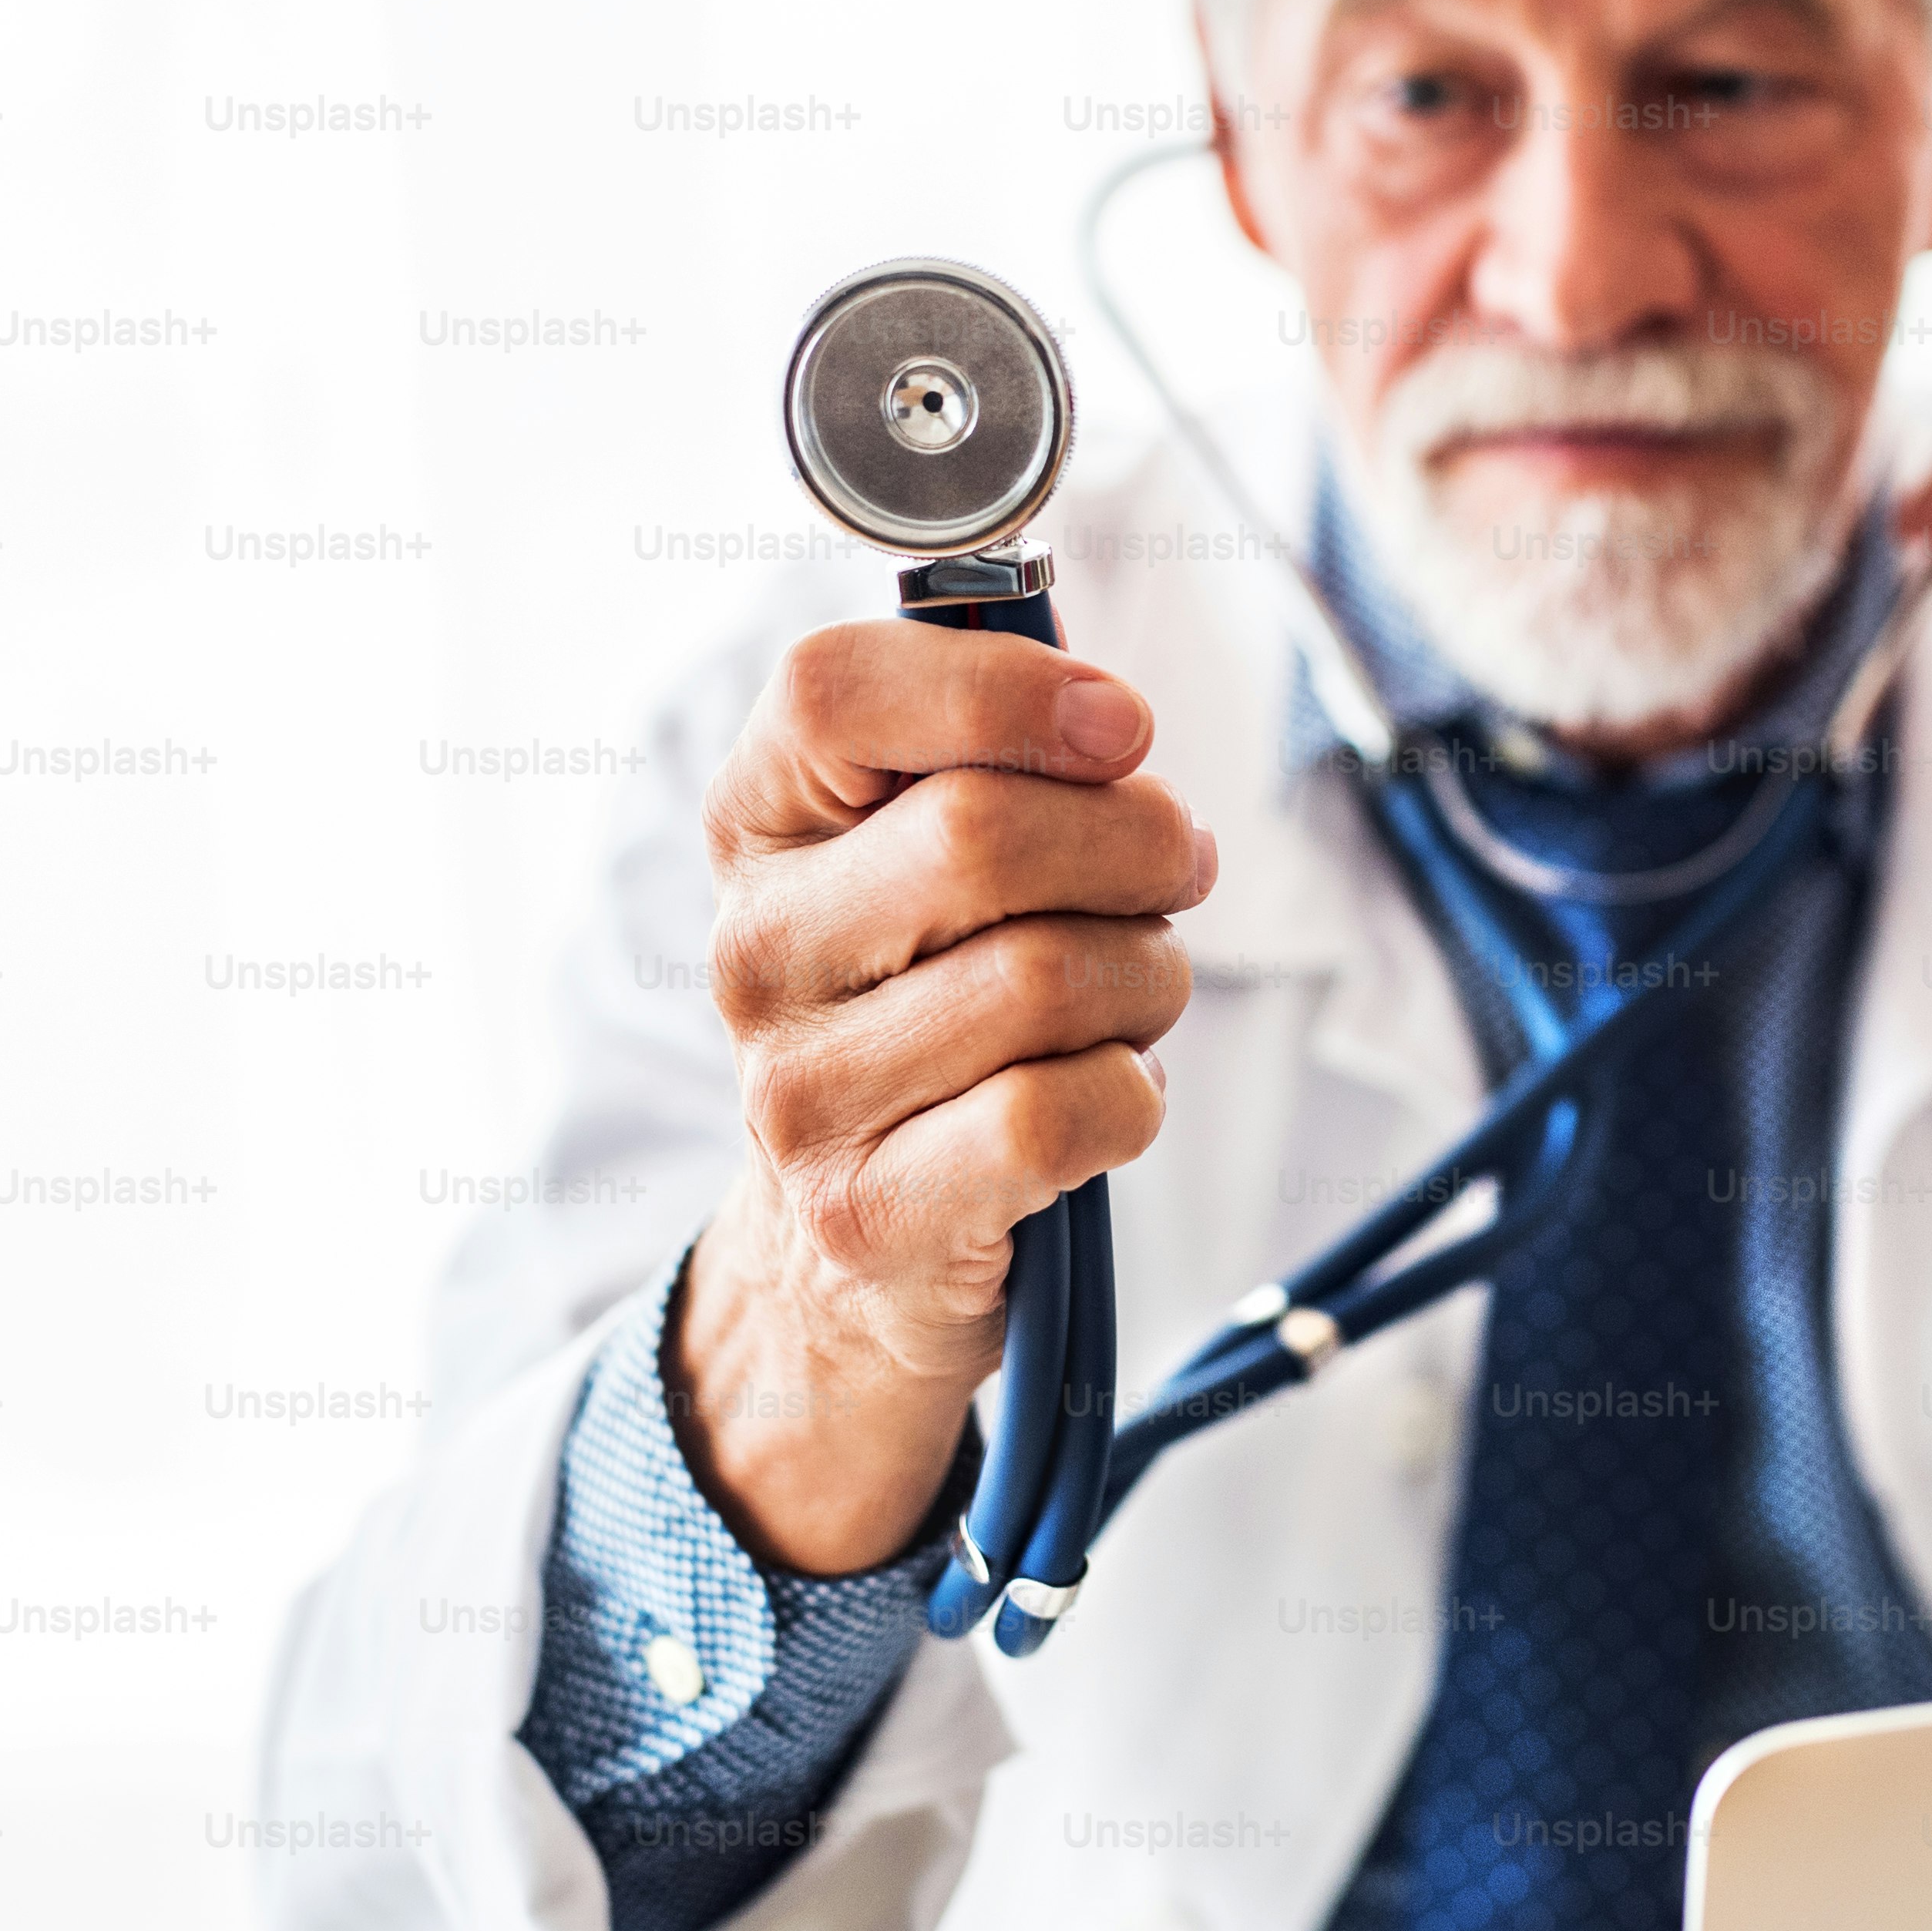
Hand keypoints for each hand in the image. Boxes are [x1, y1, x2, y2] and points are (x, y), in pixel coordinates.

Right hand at [673, 623, 1214, 1573]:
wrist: (854, 1241)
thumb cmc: (934, 1000)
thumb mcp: (929, 851)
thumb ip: (996, 753)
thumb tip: (1108, 719)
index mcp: (760, 822)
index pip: (833, 690)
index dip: (1007, 689)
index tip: (1122, 728)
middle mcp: (755, 949)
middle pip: (981, 833)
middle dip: (1136, 845)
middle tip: (1176, 869)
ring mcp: (798, 1090)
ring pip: (1046, 977)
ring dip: (1148, 976)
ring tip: (1133, 994)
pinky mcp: (867, 1211)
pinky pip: (1061, 1114)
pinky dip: (1132, 1094)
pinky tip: (1107, 1090)